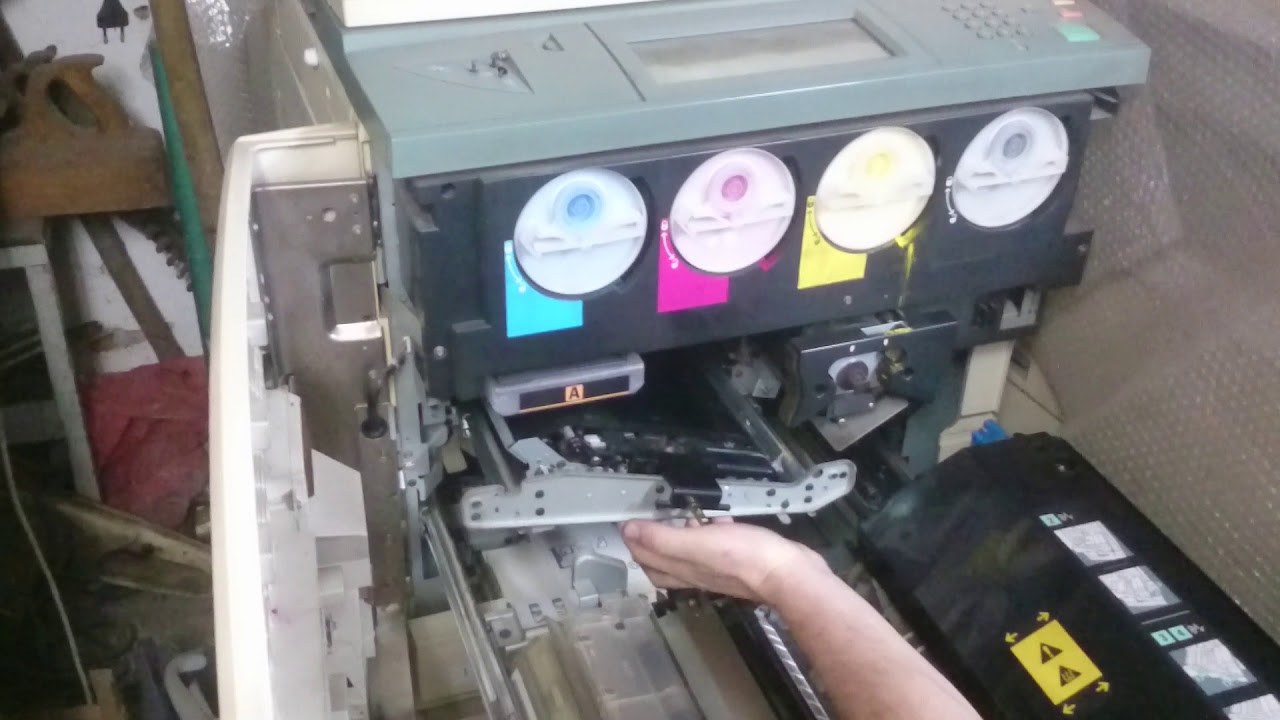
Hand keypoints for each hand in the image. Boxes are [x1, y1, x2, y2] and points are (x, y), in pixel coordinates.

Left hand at [621, 518, 831, 603]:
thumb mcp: (697, 544)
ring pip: (693, 553)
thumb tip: (628, 531)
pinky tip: (722, 520)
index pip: (648, 560)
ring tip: (683, 518)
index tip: (627, 521)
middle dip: (654, 542)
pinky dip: (714, 533)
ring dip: (684, 536)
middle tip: (649, 521)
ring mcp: (720, 568)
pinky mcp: (741, 560)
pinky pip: (720, 546)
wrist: (788, 573)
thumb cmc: (742, 558)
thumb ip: (662, 539)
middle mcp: (698, 573)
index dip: (634, 542)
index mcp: (683, 570)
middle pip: (666, 561)